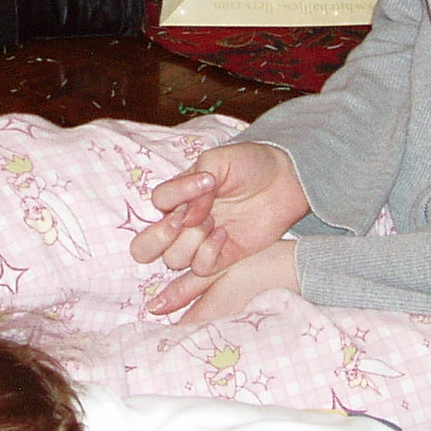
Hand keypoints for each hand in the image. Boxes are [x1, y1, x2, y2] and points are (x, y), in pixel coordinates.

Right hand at [133, 142, 309, 310]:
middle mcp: (184, 223)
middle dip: (157, 239)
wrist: (286, 179)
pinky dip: (209, 253)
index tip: (206, 182)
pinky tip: (226, 235)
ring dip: (191, 241)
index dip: (175, 196)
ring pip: (173, 259)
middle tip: (181, 223)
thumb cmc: (250, 164)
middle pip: (143, 248)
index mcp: (180, 195)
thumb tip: (187, 216)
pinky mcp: (222, 259)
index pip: (158, 201)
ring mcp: (201, 243)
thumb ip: (196, 180)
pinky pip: (201, 269)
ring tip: (214, 223)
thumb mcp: (219, 160)